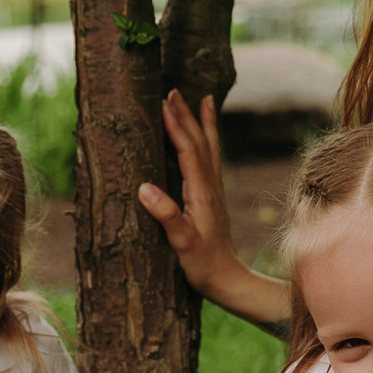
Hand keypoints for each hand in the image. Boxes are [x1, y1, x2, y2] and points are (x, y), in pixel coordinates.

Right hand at [137, 90, 238, 298]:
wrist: (228, 280)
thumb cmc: (203, 265)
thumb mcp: (182, 243)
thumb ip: (167, 215)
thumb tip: (145, 188)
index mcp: (201, 193)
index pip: (187, 150)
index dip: (176, 126)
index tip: (164, 103)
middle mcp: (211, 186)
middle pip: (199, 142)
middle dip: (186, 115)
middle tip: (174, 91)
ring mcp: (215, 190)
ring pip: (209, 147)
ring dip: (203, 122)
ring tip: (204, 99)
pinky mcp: (214, 197)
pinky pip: (211, 159)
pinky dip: (209, 141)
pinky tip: (206, 136)